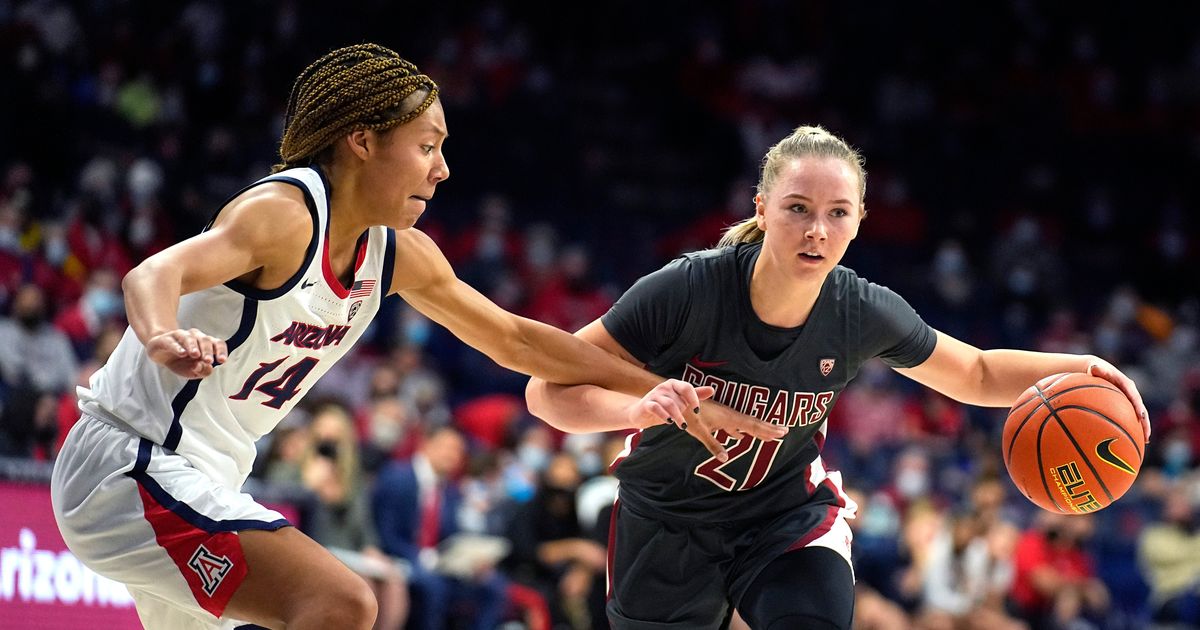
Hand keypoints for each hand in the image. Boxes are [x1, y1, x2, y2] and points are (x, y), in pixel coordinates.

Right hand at [146, 328, 227, 378]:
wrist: (159, 353)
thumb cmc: (180, 362)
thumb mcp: (193, 370)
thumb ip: (202, 371)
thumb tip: (202, 367)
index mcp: (205, 344)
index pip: (217, 343)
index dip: (221, 351)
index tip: (222, 360)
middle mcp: (195, 337)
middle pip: (205, 340)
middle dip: (207, 351)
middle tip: (208, 360)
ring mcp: (180, 336)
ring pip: (189, 338)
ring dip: (193, 346)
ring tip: (196, 355)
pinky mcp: (165, 340)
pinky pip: (172, 342)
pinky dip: (177, 347)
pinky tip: (182, 353)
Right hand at [625, 379, 715, 429]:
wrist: (641, 413)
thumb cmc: (664, 406)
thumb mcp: (680, 400)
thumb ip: (695, 395)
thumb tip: (712, 389)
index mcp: (674, 384)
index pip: (687, 387)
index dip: (694, 399)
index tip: (697, 410)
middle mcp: (664, 387)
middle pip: (679, 399)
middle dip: (683, 411)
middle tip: (682, 421)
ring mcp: (654, 395)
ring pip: (669, 404)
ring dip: (677, 416)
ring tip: (682, 425)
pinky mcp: (646, 404)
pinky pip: (656, 408)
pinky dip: (664, 416)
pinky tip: (668, 422)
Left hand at [673, 395, 788, 462]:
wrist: (678, 400)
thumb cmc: (688, 415)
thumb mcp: (700, 432)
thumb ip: (714, 445)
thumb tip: (726, 458)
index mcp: (728, 418)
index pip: (752, 425)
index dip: (767, 430)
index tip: (782, 432)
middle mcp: (729, 415)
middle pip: (753, 423)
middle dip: (768, 428)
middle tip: (785, 431)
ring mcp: (725, 415)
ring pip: (745, 423)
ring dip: (758, 428)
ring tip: (769, 433)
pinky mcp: (718, 417)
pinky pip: (736, 424)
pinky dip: (743, 429)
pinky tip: (740, 435)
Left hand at [1086, 359, 1149, 441]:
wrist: (1097, 369)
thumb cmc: (1095, 370)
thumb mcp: (1096, 369)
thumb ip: (1096, 370)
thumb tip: (1093, 368)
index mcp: (1127, 385)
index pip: (1135, 397)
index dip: (1139, 407)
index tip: (1141, 417)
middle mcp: (1132, 392)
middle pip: (1141, 409)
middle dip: (1145, 422)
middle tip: (1147, 435)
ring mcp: (1130, 399)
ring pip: (1140, 415)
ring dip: (1143, 427)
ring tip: (1145, 441)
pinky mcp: (1126, 404)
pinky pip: (1132, 416)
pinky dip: (1134, 426)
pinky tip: (1134, 438)